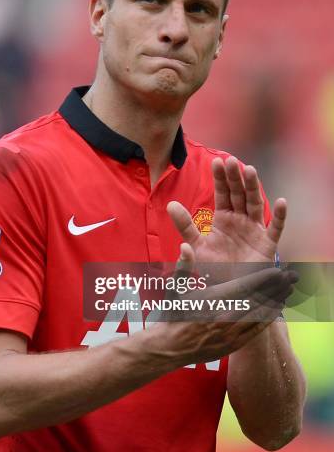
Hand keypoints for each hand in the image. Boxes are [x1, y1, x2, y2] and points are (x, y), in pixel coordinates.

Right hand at [148, 267, 297, 366]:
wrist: (169, 347)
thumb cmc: (173, 314)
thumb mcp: (176, 288)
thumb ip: (184, 266)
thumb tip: (186, 245)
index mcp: (213, 301)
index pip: (244, 287)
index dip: (263, 279)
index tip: (276, 270)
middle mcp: (225, 317)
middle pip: (257, 299)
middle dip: (276, 287)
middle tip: (291, 277)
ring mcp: (231, 333)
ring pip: (259, 315)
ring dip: (275, 302)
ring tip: (288, 290)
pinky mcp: (233, 345)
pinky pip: (255, 330)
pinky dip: (267, 319)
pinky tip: (276, 310)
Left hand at [167, 156, 285, 263]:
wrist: (229, 291)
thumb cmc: (214, 267)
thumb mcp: (197, 245)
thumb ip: (185, 225)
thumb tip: (170, 205)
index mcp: (224, 218)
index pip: (222, 193)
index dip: (220, 178)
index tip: (216, 162)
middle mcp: (240, 220)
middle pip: (239, 194)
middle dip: (235, 178)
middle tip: (231, 160)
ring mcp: (255, 230)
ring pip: (255, 205)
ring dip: (253, 188)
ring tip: (250, 170)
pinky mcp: (267, 245)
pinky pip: (276, 229)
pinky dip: (280, 217)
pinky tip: (281, 202)